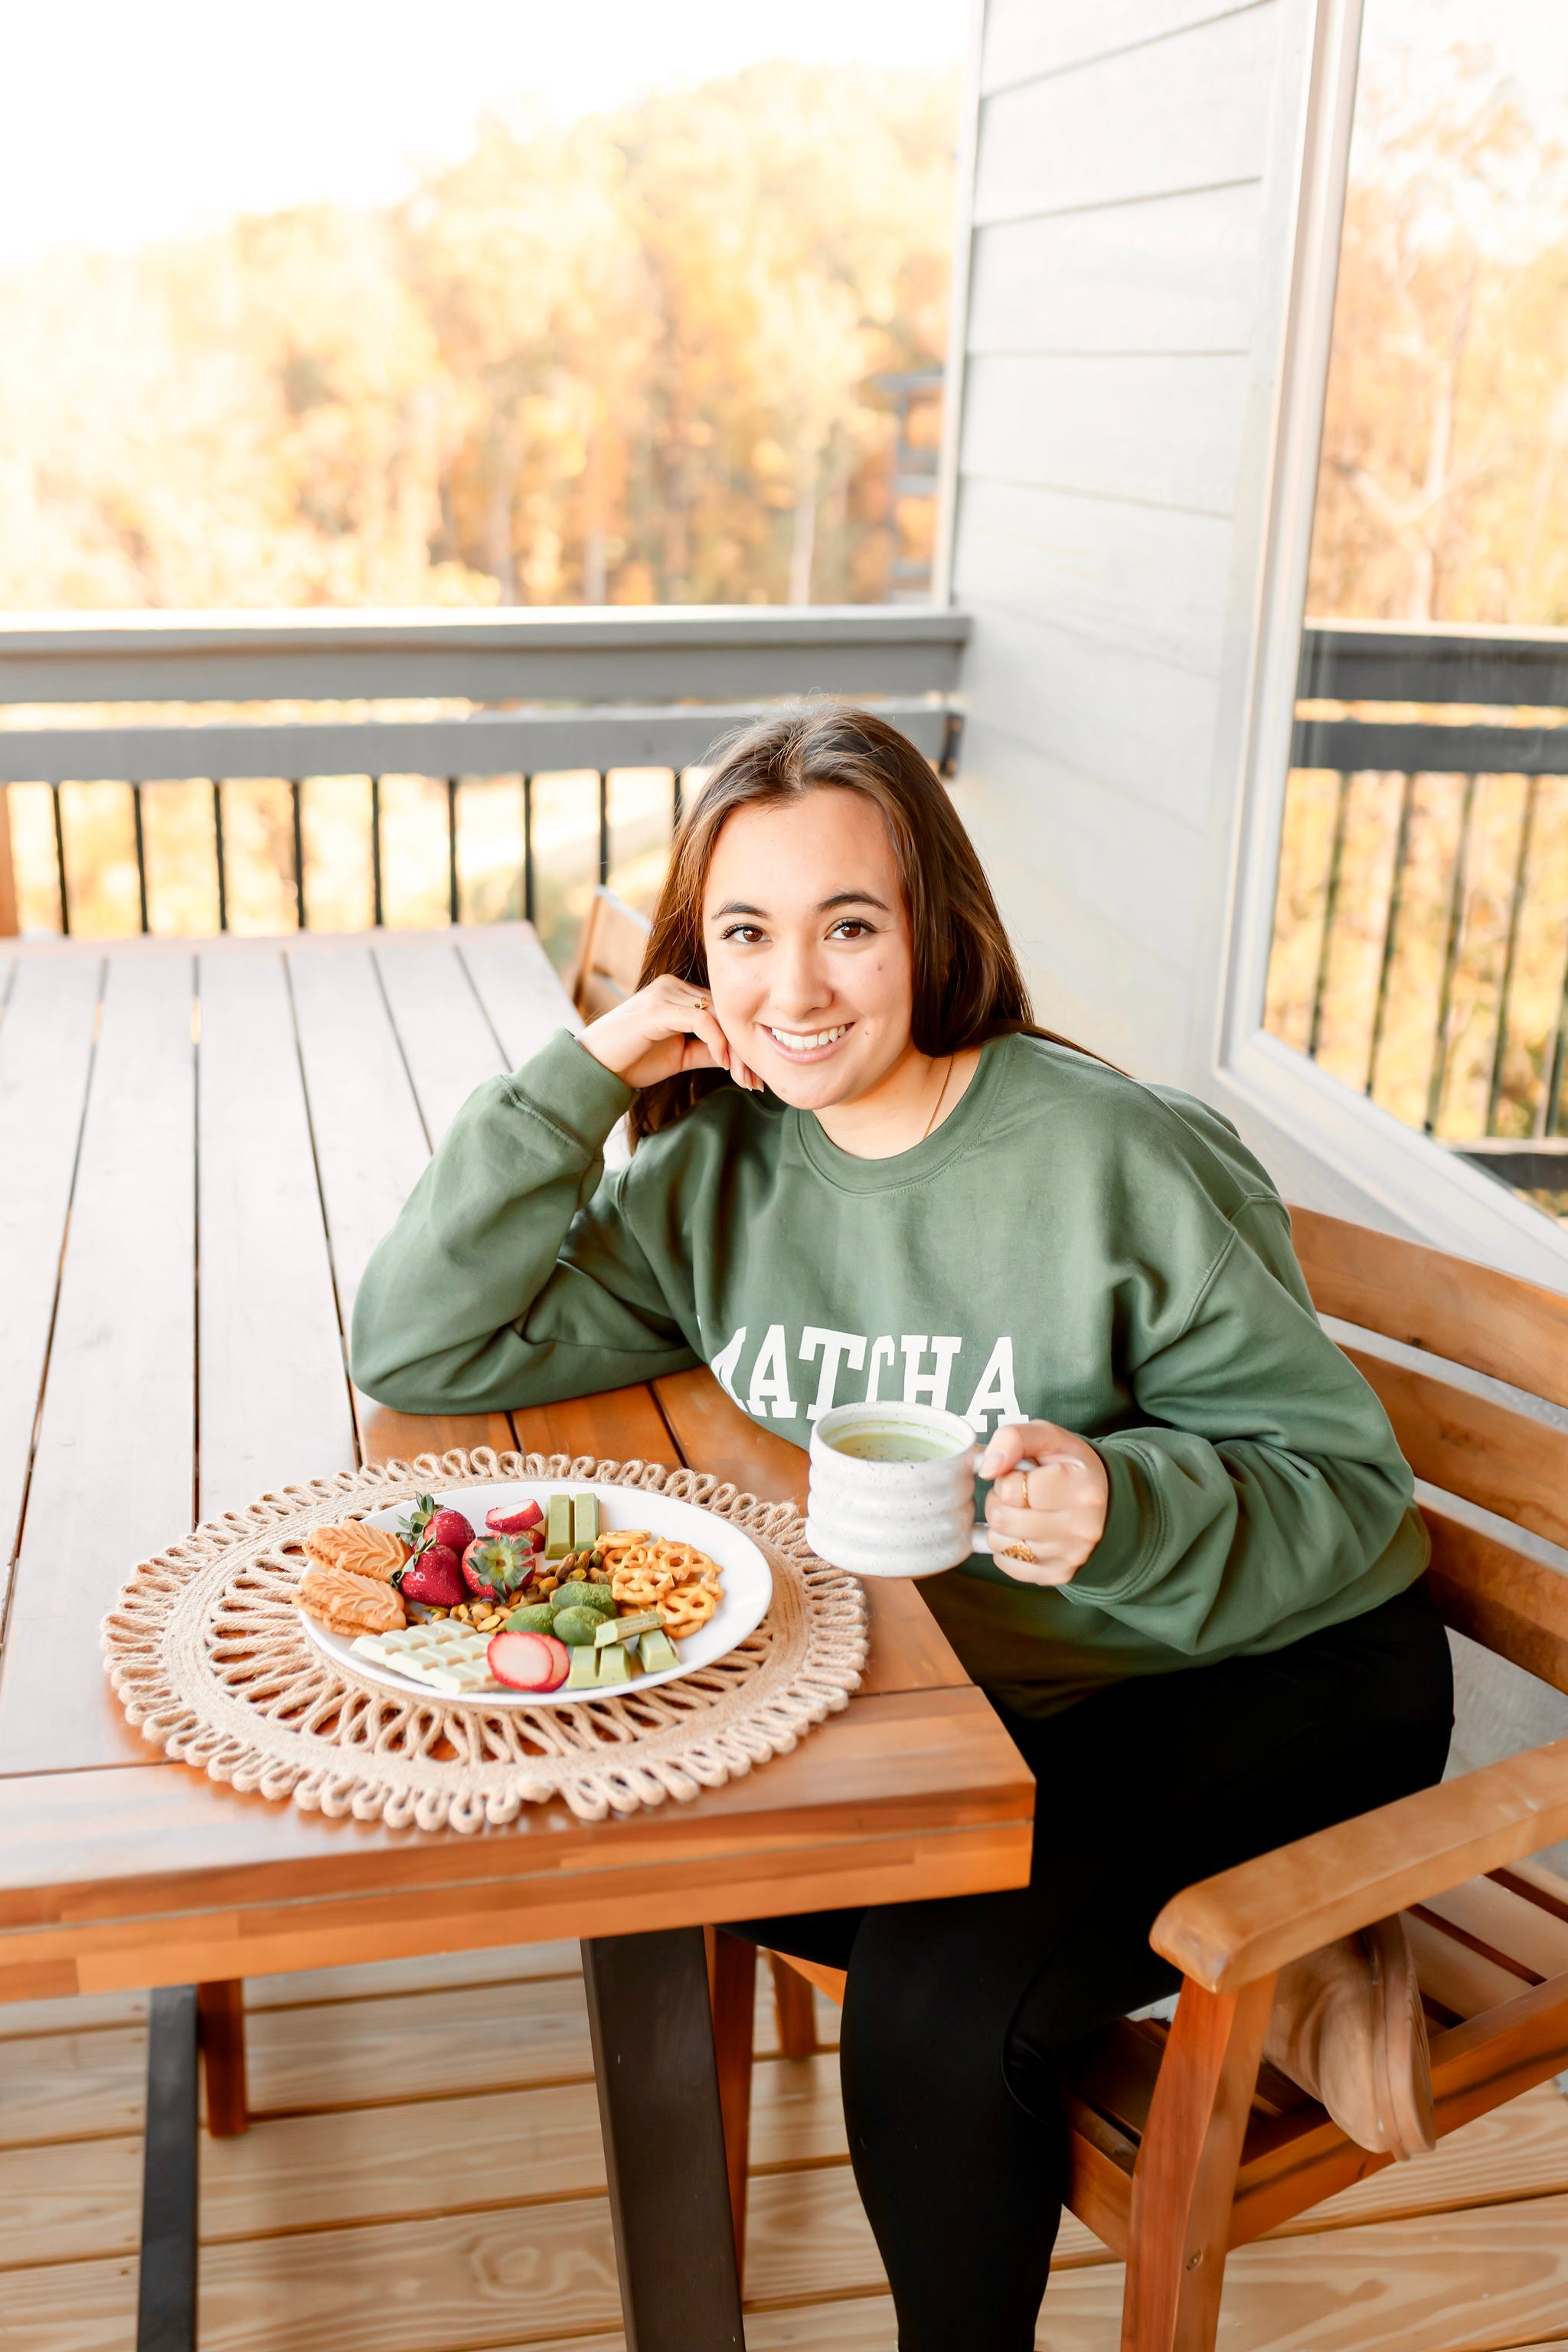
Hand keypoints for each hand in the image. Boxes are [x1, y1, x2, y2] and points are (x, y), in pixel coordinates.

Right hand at [581, 974, 761, 1092]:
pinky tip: (723, 1063)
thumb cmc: (632, 1061)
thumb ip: (707, 1050)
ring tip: (744, 1078)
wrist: (594, 1068)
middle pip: (723, 1011)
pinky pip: (700, 1019)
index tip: (754, 1076)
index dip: (741, 1042)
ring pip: (717, 1014)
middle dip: (744, 1048)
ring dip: (735, 1049)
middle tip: (757, 1081)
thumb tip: (740, 1057)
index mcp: (677, 993)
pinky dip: (717, 1041)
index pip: (721, 1011)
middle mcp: (672, 985)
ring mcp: (664, 993)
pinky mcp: (657, 1008)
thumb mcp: (680, 1055)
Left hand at [977, 1420, 1107, 1586]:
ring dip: (1001, 1525)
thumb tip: (986, 1468)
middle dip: (999, 1501)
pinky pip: (1005, 1564)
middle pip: (1001, 1518)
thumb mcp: (1048, 1437)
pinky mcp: (1057, 1575)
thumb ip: (1013, 1439)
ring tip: (1023, 1512)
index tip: (1024, 1475)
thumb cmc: (1070, 1467)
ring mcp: (1070, 1555)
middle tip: (1018, 1494)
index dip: (1007, 1477)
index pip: (1010, 1487)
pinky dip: (1006, 1548)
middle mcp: (1080, 1527)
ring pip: (999, 1543)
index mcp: (1080, 1488)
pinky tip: (1026, 1533)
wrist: (1105, 1501)